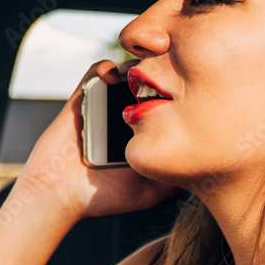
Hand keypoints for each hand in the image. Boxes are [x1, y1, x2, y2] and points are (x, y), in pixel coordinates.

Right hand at [14, 60, 178, 225]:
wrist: (59, 193)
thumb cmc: (101, 196)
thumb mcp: (148, 193)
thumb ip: (173, 179)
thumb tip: (205, 169)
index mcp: (140, 132)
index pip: (165, 103)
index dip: (178, 94)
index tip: (188, 95)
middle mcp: (124, 114)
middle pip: (149, 84)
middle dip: (161, 77)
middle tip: (171, 79)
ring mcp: (104, 104)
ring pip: (127, 72)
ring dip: (137, 67)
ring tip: (145, 75)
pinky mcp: (83, 97)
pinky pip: (96, 71)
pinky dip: (107, 67)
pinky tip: (115, 78)